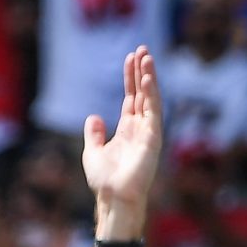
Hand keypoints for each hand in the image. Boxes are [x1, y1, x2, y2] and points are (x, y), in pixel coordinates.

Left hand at [83, 46, 162, 237]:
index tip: (130, 58)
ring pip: (151, 98)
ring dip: (149, 77)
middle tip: (142, 48)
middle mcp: (140, 127)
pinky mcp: (153, 138)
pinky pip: (153, 111)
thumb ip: (94, 134)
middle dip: (142, 71)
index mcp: (127, 129)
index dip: (130, 78)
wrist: (113, 198)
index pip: (131, 97)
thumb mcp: (93, 152)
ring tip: (146, 56)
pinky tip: (147, 78)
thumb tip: (93, 117)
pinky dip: (151, 94)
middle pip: (143, 93)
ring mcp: (148, 131)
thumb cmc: (104, 180)